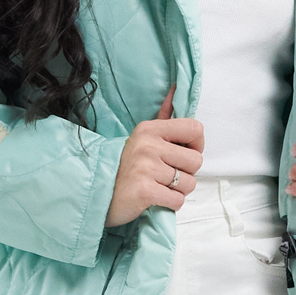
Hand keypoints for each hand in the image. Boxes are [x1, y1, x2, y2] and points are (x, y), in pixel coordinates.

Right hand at [105, 87, 203, 225]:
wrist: (99, 193)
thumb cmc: (125, 167)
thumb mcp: (142, 137)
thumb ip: (164, 119)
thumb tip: (176, 90)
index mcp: (150, 130)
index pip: (195, 129)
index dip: (196, 146)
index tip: (183, 155)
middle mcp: (148, 146)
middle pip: (196, 161)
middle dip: (187, 173)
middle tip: (167, 176)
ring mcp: (146, 168)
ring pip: (189, 183)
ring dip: (178, 190)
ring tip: (160, 187)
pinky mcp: (145, 191)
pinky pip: (177, 200)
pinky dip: (171, 203)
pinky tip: (156, 199)